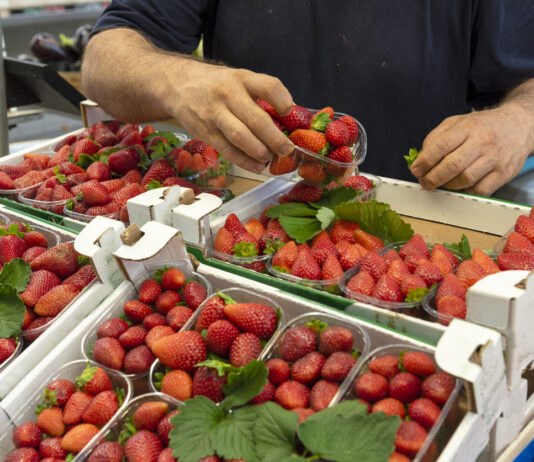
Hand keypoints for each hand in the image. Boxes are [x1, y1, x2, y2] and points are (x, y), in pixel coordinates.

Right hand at [163, 61, 294, 172]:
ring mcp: (214, 114)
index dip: (283, 101)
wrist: (176, 84)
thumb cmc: (215, 85)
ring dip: (260, 152)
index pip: (268, 86)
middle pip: (256, 119)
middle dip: (275, 139)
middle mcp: (228, 94)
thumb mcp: (237, 79)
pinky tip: (257, 166)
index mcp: (241, 78)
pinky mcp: (204, 132)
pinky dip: (244, 161)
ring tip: (271, 158)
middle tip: (287, 150)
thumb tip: (289, 119)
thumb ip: (259, 95)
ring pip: (241, 137)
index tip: (290, 112)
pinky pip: (227, 150)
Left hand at [410, 104, 533, 195]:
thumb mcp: (458, 122)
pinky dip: (466, 192)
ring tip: (443, 183)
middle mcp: (482, 141)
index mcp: (467, 127)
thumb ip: (436, 138)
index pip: (441, 145)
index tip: (416, 170)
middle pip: (452, 166)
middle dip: (433, 178)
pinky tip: (461, 186)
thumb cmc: (483, 126)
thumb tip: (421, 159)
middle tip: (425, 182)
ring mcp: (495, 158)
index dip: (424, 161)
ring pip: (465, 179)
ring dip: (448, 186)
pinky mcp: (504, 173)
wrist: (519, 125)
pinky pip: (480, 190)